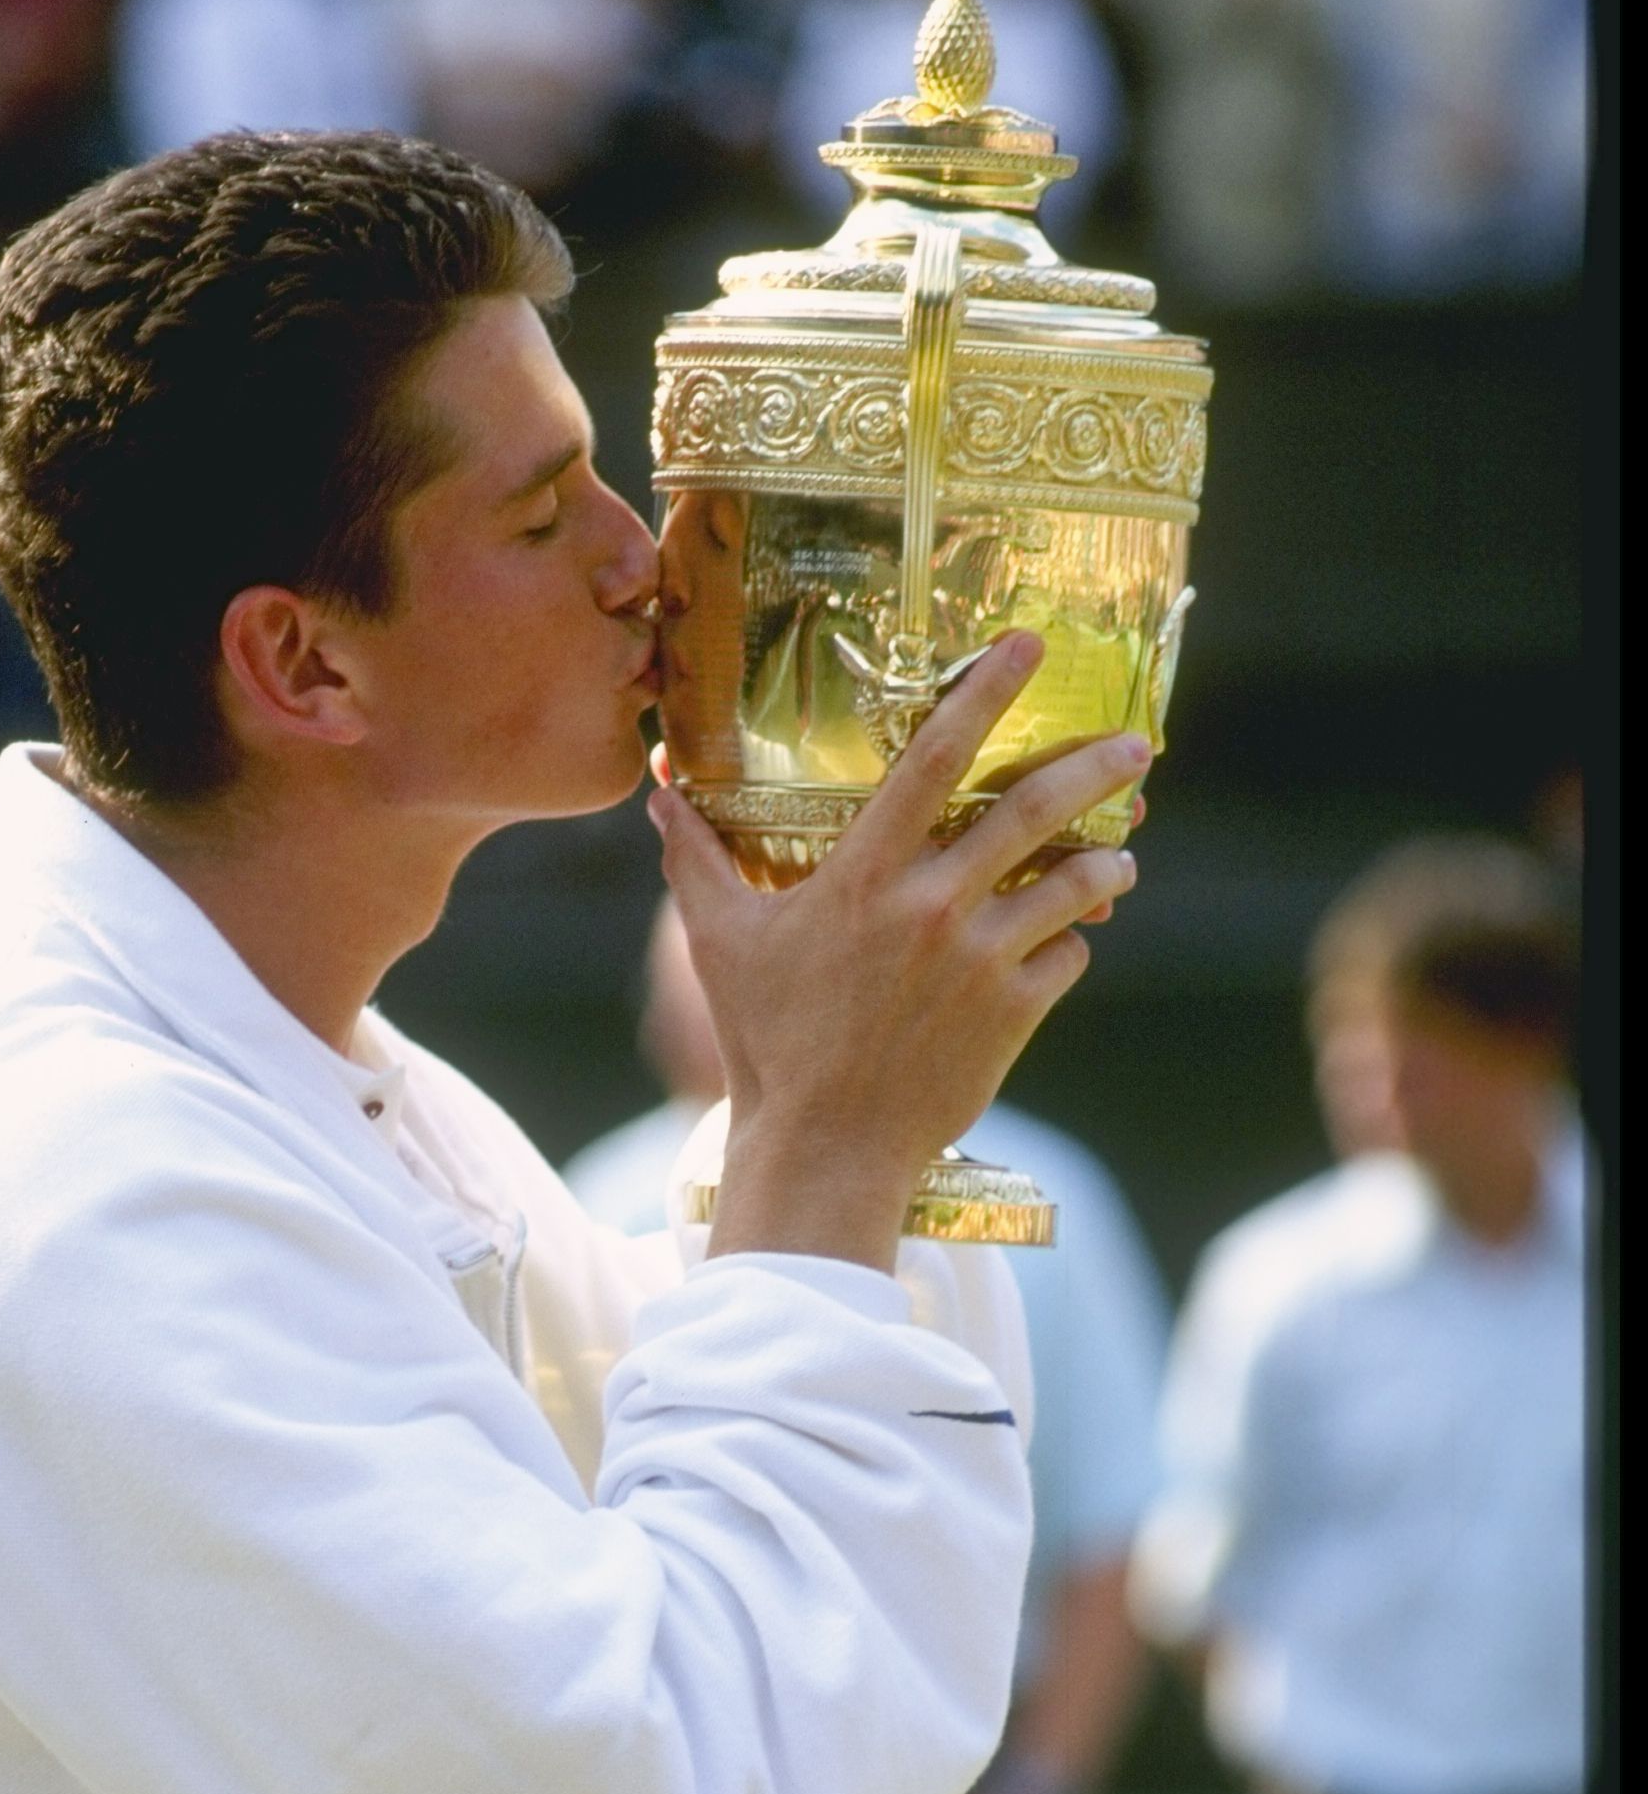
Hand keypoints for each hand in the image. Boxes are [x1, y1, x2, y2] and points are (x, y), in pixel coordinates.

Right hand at [650, 630, 1148, 1269]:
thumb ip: (696, 859)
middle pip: (1033, 810)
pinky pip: (1068, 957)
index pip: (934, 759)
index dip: (984, 693)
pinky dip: (1070, 943)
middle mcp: (932, 906)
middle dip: (1093, 766)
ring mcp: (981, 960)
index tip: (1027, 646)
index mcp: (864, 876)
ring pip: (1074, 885)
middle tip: (1133, 745)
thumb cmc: (769, 1043)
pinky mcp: (1015, 1013)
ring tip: (1118, 853)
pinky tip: (1064, 940)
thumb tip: (660, 793)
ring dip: (1104, 861)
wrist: (826, 1147)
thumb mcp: (721, 943)